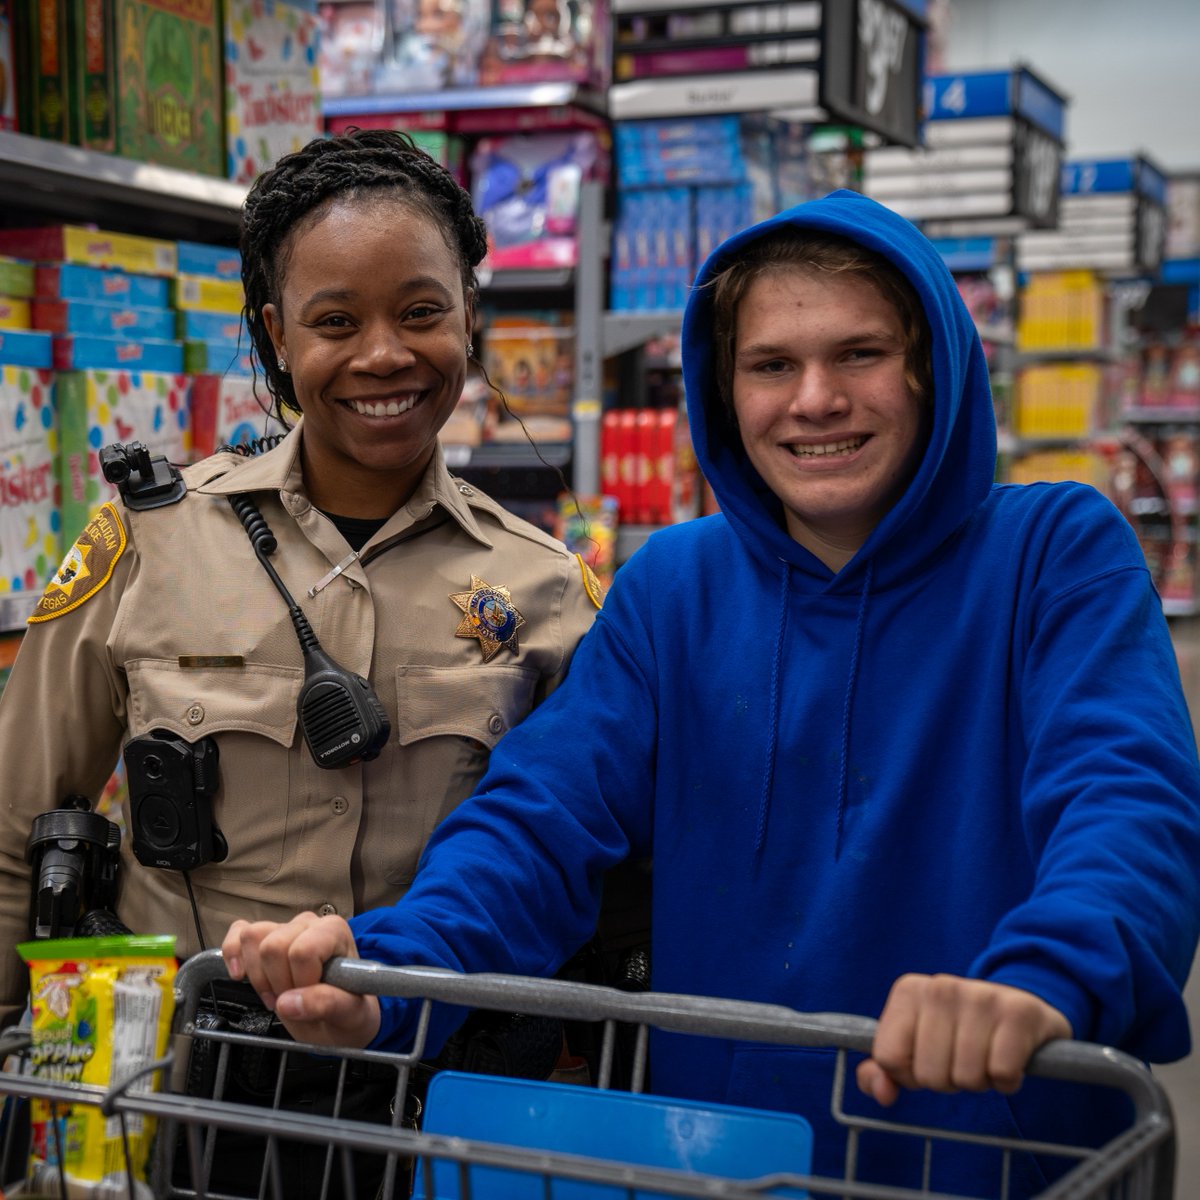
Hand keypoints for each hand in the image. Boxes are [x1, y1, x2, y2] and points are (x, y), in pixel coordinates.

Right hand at [222, 912, 380, 1048]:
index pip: (302, 951)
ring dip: (258, 976)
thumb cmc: (348, 1011)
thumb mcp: (349, 1013)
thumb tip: (287, 1003)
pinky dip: (233, 954)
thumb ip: (326, 1003)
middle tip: (293, 1000)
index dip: (300, 982)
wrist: (340, 1017)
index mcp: (334, 932)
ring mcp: (285, 927)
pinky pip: (238, 932)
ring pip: (251, 937)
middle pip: (272, 945)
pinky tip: (240, 975)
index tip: (309, 999)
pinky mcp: (265, 937)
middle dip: (278, 983)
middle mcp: (310, 923)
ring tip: (277, 994)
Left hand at [856, 974, 1071, 1106]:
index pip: (889, 1057)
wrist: (1019, 1010)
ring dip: (979, 1081)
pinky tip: (1008, 1058)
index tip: (928, 1059)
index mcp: (908, 990)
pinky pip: (1002, 1074)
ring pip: (966, 1078)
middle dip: (948, 1081)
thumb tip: (883, 1093)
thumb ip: (886, 1070)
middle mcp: (941, 986)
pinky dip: (1006, 1081)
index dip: (909, 1075)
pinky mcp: (1018, 1013)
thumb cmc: (958, 1032)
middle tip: (962, 1060)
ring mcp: (980, 996)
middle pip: (928, 1075)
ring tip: (985, 1057)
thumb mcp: (916, 1042)